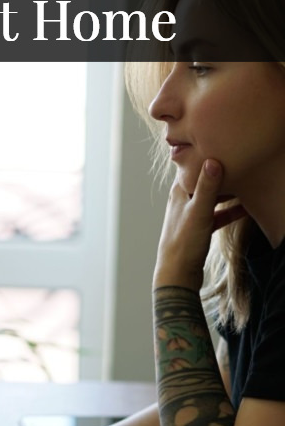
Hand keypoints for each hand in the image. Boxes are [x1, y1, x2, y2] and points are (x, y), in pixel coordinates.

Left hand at [153, 160, 246, 290]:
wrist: (177, 275)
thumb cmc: (184, 244)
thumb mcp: (198, 212)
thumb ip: (206, 187)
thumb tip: (212, 160)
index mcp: (179, 193)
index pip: (195, 167)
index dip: (211, 158)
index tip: (229, 150)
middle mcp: (183, 201)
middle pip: (206, 181)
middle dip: (223, 175)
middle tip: (243, 166)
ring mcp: (191, 216)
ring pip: (213, 199)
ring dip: (229, 194)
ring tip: (247, 185)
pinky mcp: (199, 230)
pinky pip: (217, 216)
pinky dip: (229, 212)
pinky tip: (246, 210)